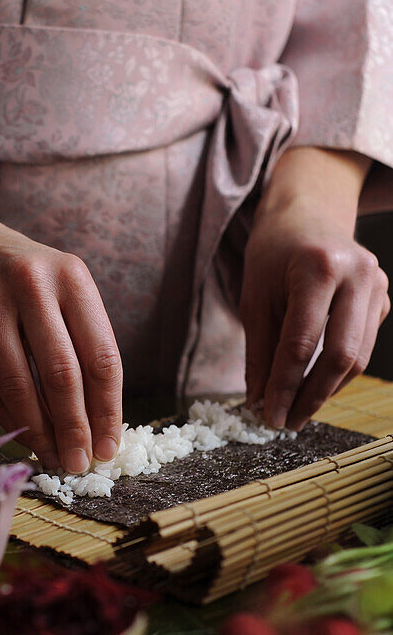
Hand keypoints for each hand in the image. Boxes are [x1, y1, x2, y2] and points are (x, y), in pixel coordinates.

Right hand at [0, 185, 122, 472]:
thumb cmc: (19, 278)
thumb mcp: (59, 290)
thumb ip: (80, 342)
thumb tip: (98, 420)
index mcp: (74, 279)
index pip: (102, 357)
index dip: (108, 410)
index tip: (109, 447)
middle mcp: (35, 287)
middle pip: (64, 375)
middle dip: (75, 428)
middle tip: (80, 463)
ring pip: (22, 384)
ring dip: (40, 431)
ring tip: (53, 458)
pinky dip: (11, 417)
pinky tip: (25, 436)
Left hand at [241, 148, 389, 430]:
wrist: (307, 213)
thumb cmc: (273, 253)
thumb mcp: (254, 298)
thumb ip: (259, 351)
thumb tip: (259, 402)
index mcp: (318, 268)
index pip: (301, 344)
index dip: (284, 386)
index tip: (268, 417)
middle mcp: (357, 274)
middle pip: (339, 355)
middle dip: (310, 396)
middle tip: (285, 422)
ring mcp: (377, 286)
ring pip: (357, 357)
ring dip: (325, 391)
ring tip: (296, 410)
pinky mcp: (383, 299)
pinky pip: (362, 347)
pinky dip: (337, 373)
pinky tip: (313, 386)